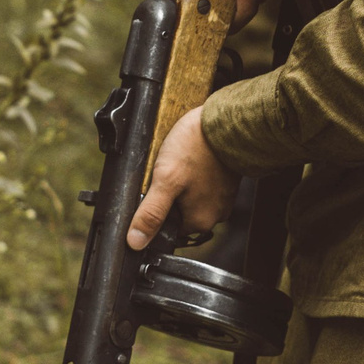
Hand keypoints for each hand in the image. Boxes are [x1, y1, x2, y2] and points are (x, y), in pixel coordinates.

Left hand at [128, 107, 230, 248]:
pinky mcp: (226, 181)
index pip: (168, 228)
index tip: (156, 188)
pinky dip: (195, 173)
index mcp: (199, 221)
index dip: (157, 209)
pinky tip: (192, 158)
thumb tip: (135, 242)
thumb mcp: (165, 180)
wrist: (227, 122)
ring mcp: (223, 198)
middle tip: (168, 171)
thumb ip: (151, 213)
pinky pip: (204, 183)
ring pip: (192, 196)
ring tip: (181, 162)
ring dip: (182, 182)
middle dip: (170, 194)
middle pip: (180, 212)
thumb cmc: (197, 148)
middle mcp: (214, 215)